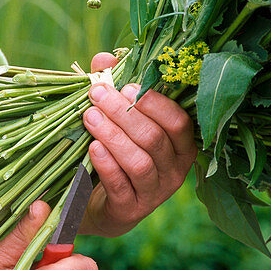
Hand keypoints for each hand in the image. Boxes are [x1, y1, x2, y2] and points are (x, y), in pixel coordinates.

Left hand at [79, 52, 197, 237]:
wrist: (100, 203)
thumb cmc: (115, 152)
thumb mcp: (116, 119)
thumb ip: (114, 88)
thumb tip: (105, 59)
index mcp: (181, 146)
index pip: (179, 121)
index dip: (154, 103)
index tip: (126, 86)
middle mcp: (175, 171)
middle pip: (155, 138)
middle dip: (124, 113)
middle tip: (97, 94)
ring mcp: (155, 193)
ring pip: (140, 162)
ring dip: (113, 136)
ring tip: (90, 117)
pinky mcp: (132, 210)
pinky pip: (122, 185)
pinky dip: (107, 164)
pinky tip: (92, 147)